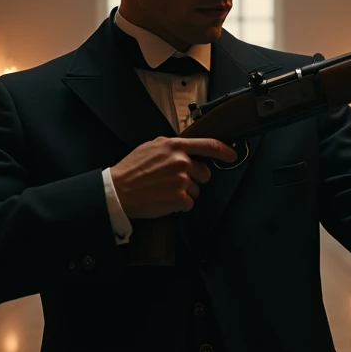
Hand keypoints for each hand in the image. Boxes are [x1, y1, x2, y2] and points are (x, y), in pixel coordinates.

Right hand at [109, 136, 236, 218]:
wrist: (118, 191)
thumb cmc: (132, 169)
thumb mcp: (152, 147)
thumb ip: (172, 146)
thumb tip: (187, 148)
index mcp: (175, 146)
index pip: (208, 145)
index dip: (224, 151)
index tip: (232, 155)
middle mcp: (181, 161)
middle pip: (204, 173)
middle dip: (194, 179)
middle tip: (174, 182)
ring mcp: (182, 180)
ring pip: (197, 189)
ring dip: (185, 193)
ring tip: (165, 191)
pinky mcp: (180, 198)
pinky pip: (190, 203)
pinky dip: (180, 205)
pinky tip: (165, 201)